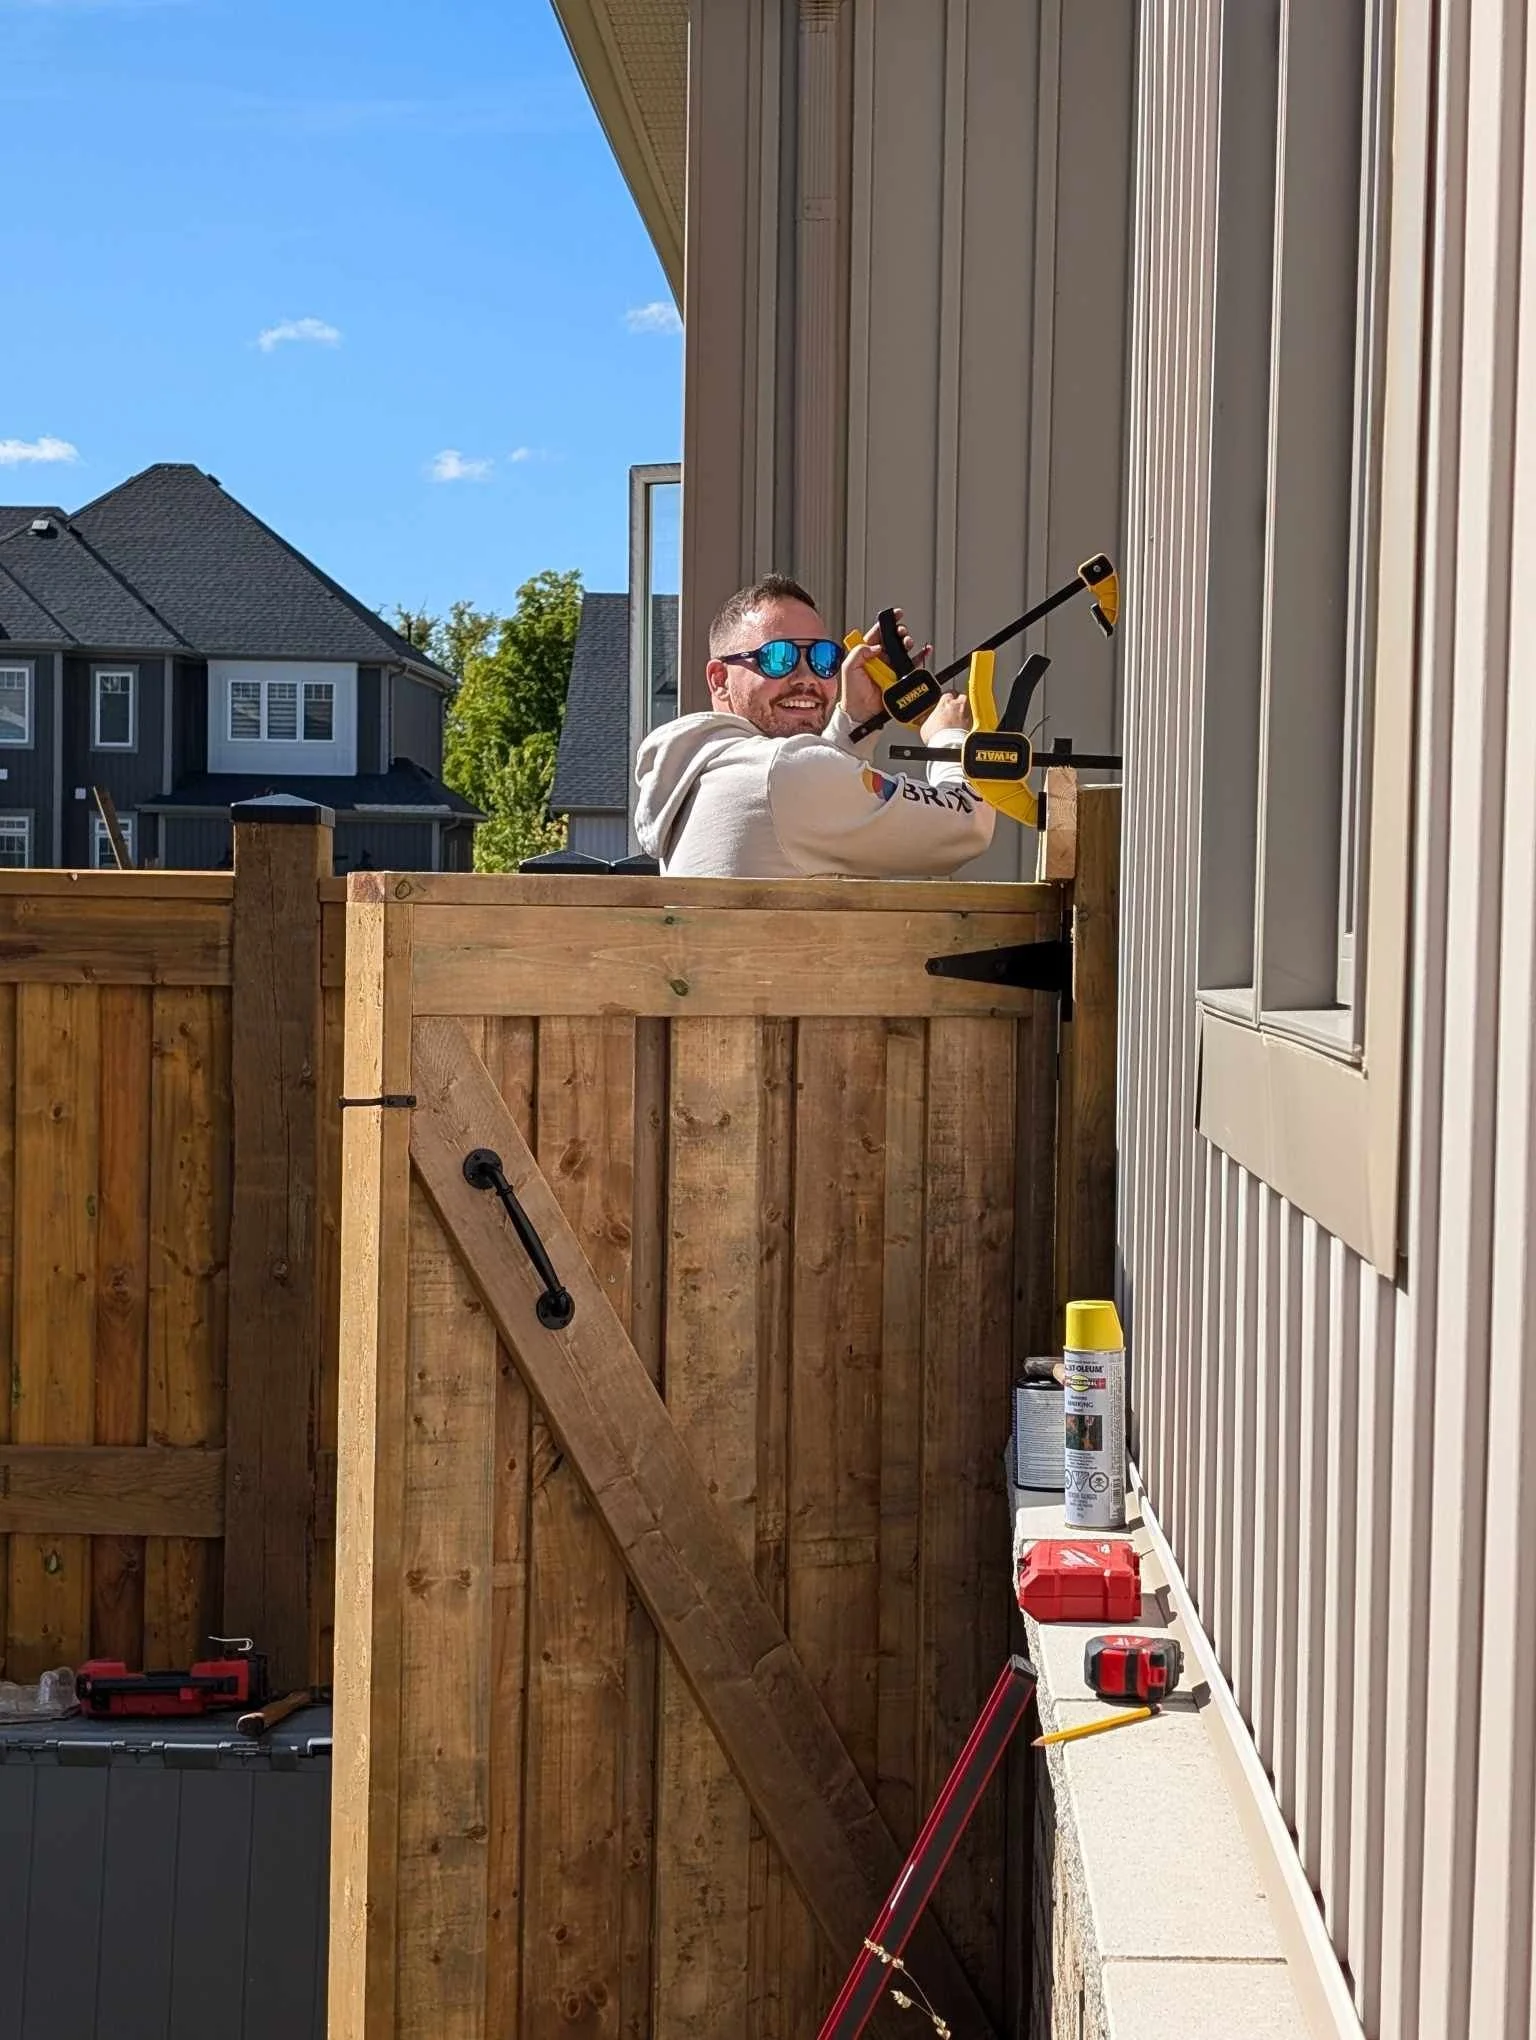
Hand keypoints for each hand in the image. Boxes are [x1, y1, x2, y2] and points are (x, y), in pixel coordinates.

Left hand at [840, 608, 931, 724]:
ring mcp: (890, 668)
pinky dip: (920, 657)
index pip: (877, 633)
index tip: (894, 615)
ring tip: (908, 643)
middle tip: (901, 633)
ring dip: (908, 643)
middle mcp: (879, 659)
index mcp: (865, 653)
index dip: (886, 622)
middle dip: (899, 633)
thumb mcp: (849, 668)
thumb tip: (876, 646)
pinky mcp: (899, 677)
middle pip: (892, 639)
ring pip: (903, 650)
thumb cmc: (852, 694)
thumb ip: (859, 652)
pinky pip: (912, 664)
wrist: (862, 713)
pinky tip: (924, 651)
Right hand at [919, 691, 970, 743]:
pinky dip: (968, 721)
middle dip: (958, 702)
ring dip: (964, 711)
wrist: (948, 745)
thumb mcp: (927, 724)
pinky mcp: (973, 723)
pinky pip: (972, 718)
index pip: (948, 693)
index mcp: (945, 702)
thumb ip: (931, 718)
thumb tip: (931, 721)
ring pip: (968, 707)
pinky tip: (963, 727)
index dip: (947, 699)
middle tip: (953, 709)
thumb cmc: (936, 735)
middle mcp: (958, 705)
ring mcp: (967, 714)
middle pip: (961, 697)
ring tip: (959, 719)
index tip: (945, 703)